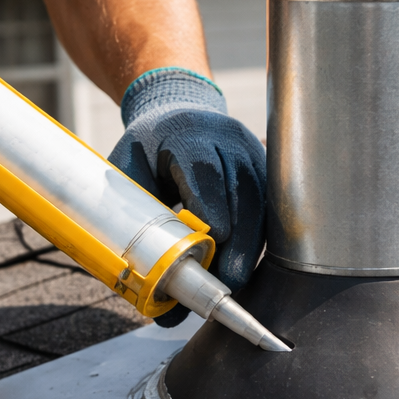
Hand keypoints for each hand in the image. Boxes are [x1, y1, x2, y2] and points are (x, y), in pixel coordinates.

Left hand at [108, 67, 265, 325]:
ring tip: (235, 280)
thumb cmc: (149, 149)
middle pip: (243, 191)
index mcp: (187, 133)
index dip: (212, 206)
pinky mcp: (266, 172)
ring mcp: (253, 154)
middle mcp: (228, 140)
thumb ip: (133, 213)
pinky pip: (269, 209)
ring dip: (251, 245)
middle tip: (228, 280)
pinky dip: (257, 239)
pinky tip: (243, 264)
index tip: (215, 239)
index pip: (204, 169)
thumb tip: (143, 281)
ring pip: (262, 203)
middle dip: (239, 241)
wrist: (179, 117)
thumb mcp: (129, 169)